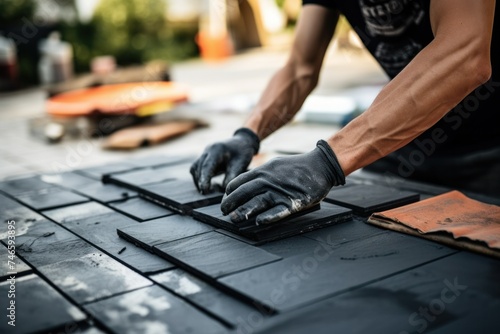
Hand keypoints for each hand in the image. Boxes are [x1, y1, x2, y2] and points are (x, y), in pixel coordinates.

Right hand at [190, 128, 259, 193]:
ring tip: (205, 191)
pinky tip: (206, 186)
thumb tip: (223, 189)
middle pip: (199, 167)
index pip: (207, 165)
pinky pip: (197, 168)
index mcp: (217, 149)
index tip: (205, 189)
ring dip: (199, 179)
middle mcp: (208, 150)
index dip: (205, 178)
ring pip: (195, 168)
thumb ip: (232, 175)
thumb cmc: (242, 153)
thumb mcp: (240, 164)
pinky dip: (200, 177)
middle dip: (201, 180)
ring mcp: (204, 153)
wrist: (241, 142)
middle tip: (205, 193)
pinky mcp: (204, 158)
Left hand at [221, 140, 344, 224]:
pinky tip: (259, 222)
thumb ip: (259, 175)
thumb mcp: (274, 165)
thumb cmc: (297, 167)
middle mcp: (269, 180)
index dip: (228, 193)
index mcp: (262, 171)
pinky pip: (279, 210)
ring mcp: (280, 191)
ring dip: (244, 211)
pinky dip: (269, 216)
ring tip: (234, 219)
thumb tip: (243, 185)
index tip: (225, 200)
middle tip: (223, 212)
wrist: (321, 165)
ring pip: (258, 202)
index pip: (238, 182)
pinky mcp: (293, 201)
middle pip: (244, 192)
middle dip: (230, 203)